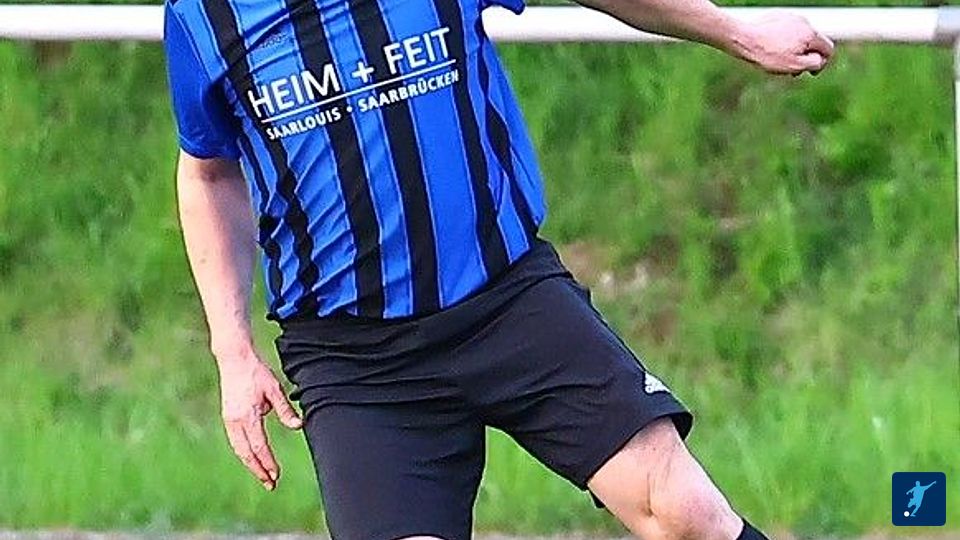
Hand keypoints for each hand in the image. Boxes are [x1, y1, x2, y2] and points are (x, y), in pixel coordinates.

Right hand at [216, 349, 302, 490]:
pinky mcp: (228, 417)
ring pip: (239, 449)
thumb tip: (298, 426)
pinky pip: (236, 441)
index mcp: (247, 416)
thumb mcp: (275, 389)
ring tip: (263, 475)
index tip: (276, 474)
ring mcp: (229, 420)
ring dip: (251, 464)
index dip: (268, 462)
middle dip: (259, 470)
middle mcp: (235, 421)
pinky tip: (253, 458)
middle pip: (247, 454)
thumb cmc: (256, 372)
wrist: (234, 359)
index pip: (259, 446)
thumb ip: (285, 410)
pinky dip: (244, 453)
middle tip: (271, 483)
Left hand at [735, 12, 834, 75]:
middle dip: (806, 57)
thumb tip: (821, 60)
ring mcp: (790, 18)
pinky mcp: (777, 17)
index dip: (822, 63)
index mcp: (810, 34)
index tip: (811, 73)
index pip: (828, 49)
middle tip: (793, 71)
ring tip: (780, 61)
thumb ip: (814, 63)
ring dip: (795, 50)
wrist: (743, 39)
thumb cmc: (768, 54)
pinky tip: (771, 50)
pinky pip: (787, 31)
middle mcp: (804, 22)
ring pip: (799, 36)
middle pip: (813, 42)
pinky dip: (784, 41)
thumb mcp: (794, 65)